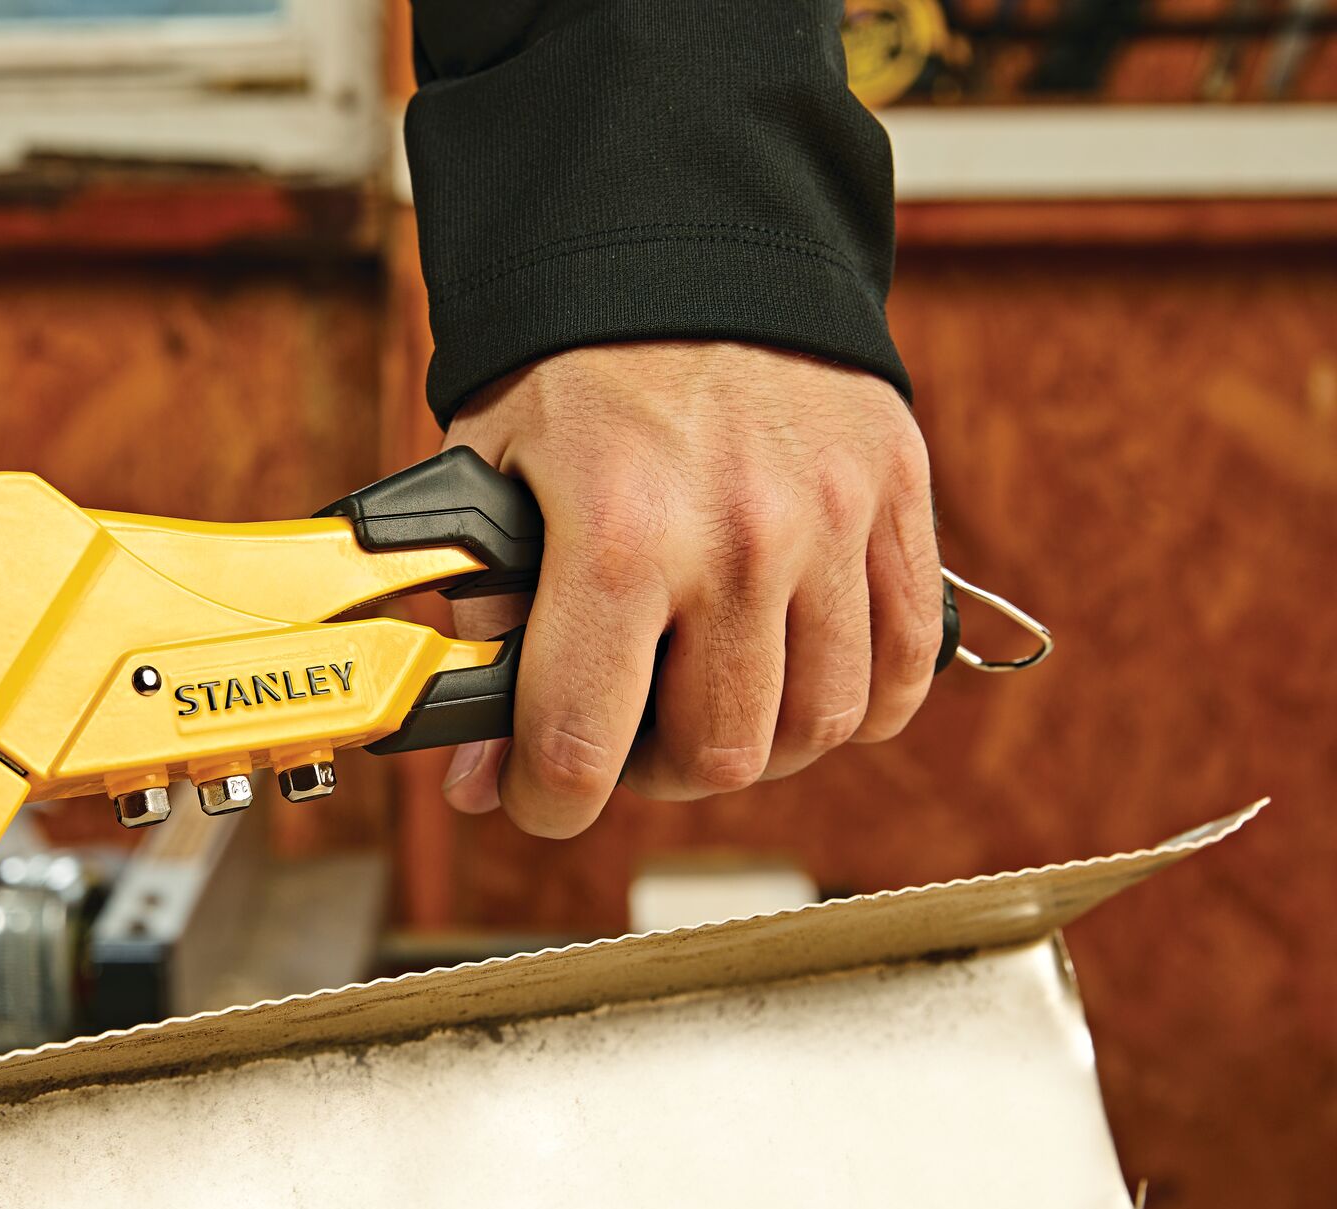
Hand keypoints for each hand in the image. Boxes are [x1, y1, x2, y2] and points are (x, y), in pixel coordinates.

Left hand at [439, 342, 941, 836]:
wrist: (681, 235)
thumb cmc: (574, 361)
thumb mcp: (493, 480)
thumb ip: (489, 629)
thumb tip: (473, 772)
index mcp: (617, 534)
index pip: (584, 743)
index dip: (549, 801)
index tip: (542, 795)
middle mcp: (738, 538)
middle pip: (718, 756)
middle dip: (654, 771)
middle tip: (625, 731)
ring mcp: (832, 521)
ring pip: (822, 725)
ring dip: (758, 742)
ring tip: (708, 700)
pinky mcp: (897, 498)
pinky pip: (908, 661)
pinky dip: (860, 699)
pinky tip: (800, 673)